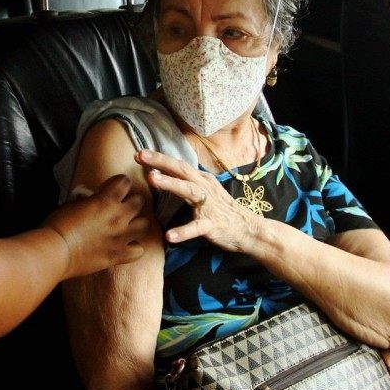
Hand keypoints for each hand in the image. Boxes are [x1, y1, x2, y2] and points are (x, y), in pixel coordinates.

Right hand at [45, 174, 147, 278]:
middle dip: (131, 202)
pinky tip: (125, 246)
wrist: (55, 251)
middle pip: (139, 201)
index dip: (119, 183)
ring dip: (137, 224)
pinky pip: (139, 251)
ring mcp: (120, 237)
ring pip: (145, 225)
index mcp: (106, 200)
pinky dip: (134, 248)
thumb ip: (89, 199)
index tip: (112, 188)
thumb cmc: (58, 225)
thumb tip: (93, 197)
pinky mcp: (118, 255)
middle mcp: (118, 217)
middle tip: (121, 207)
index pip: (125, 182)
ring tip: (128, 226)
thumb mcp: (72, 203)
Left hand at [135, 149, 262, 252]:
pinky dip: (183, 232)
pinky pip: (196, 227)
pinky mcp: (213, 224)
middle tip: (140, 155)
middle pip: (181, 170)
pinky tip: (169, 236)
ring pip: (188, 191)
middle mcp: (205, 187)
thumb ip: (188, 183)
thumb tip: (167, 175)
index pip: (179, 165)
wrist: (249, 229)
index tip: (140, 153)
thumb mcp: (206, 192)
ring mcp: (209, 205)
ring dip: (170, 183)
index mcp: (202, 180)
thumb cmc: (224, 211)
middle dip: (160, 161)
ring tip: (151, 179)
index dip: (159, 158)